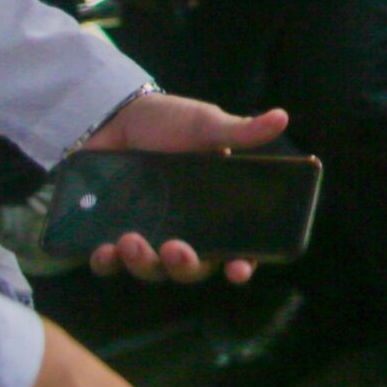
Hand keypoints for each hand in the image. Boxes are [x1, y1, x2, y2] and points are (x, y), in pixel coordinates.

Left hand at [82, 93, 289, 285]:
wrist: (114, 116)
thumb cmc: (168, 122)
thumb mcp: (206, 125)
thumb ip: (241, 131)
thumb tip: (282, 117)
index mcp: (216, 209)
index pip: (238, 247)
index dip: (241, 265)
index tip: (237, 270)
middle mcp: (186, 229)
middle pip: (193, 268)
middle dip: (185, 267)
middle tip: (175, 249)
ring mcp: (148, 235)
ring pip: (152, 270)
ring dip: (143, 265)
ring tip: (130, 241)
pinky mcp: (111, 235)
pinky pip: (110, 264)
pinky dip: (106, 263)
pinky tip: (103, 251)